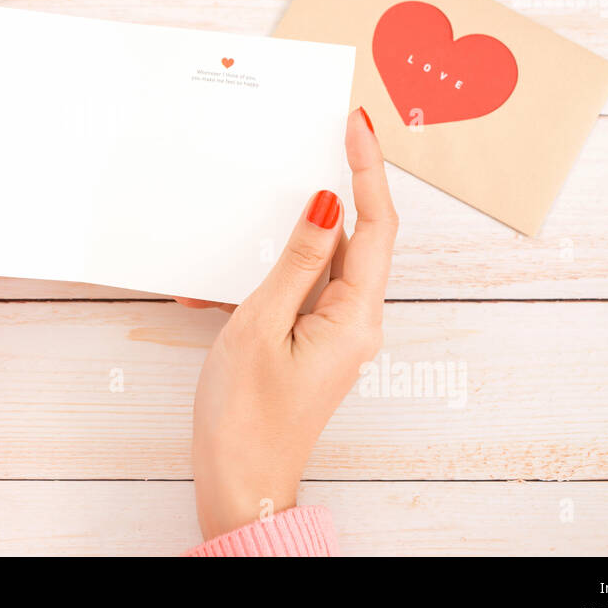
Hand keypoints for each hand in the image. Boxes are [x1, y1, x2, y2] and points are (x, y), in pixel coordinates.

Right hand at [187, 108, 396, 539]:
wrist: (240, 482)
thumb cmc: (246, 416)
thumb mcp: (260, 324)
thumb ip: (295, 261)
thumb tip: (325, 206)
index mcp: (355, 317)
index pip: (375, 225)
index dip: (369, 170)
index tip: (357, 125)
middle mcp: (357, 322)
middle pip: (362, 236)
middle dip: (346, 183)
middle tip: (327, 135)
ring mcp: (336, 333)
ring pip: (330, 260)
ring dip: (302, 228)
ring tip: (274, 196)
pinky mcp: (314, 342)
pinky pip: (305, 288)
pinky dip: (275, 269)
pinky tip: (232, 276)